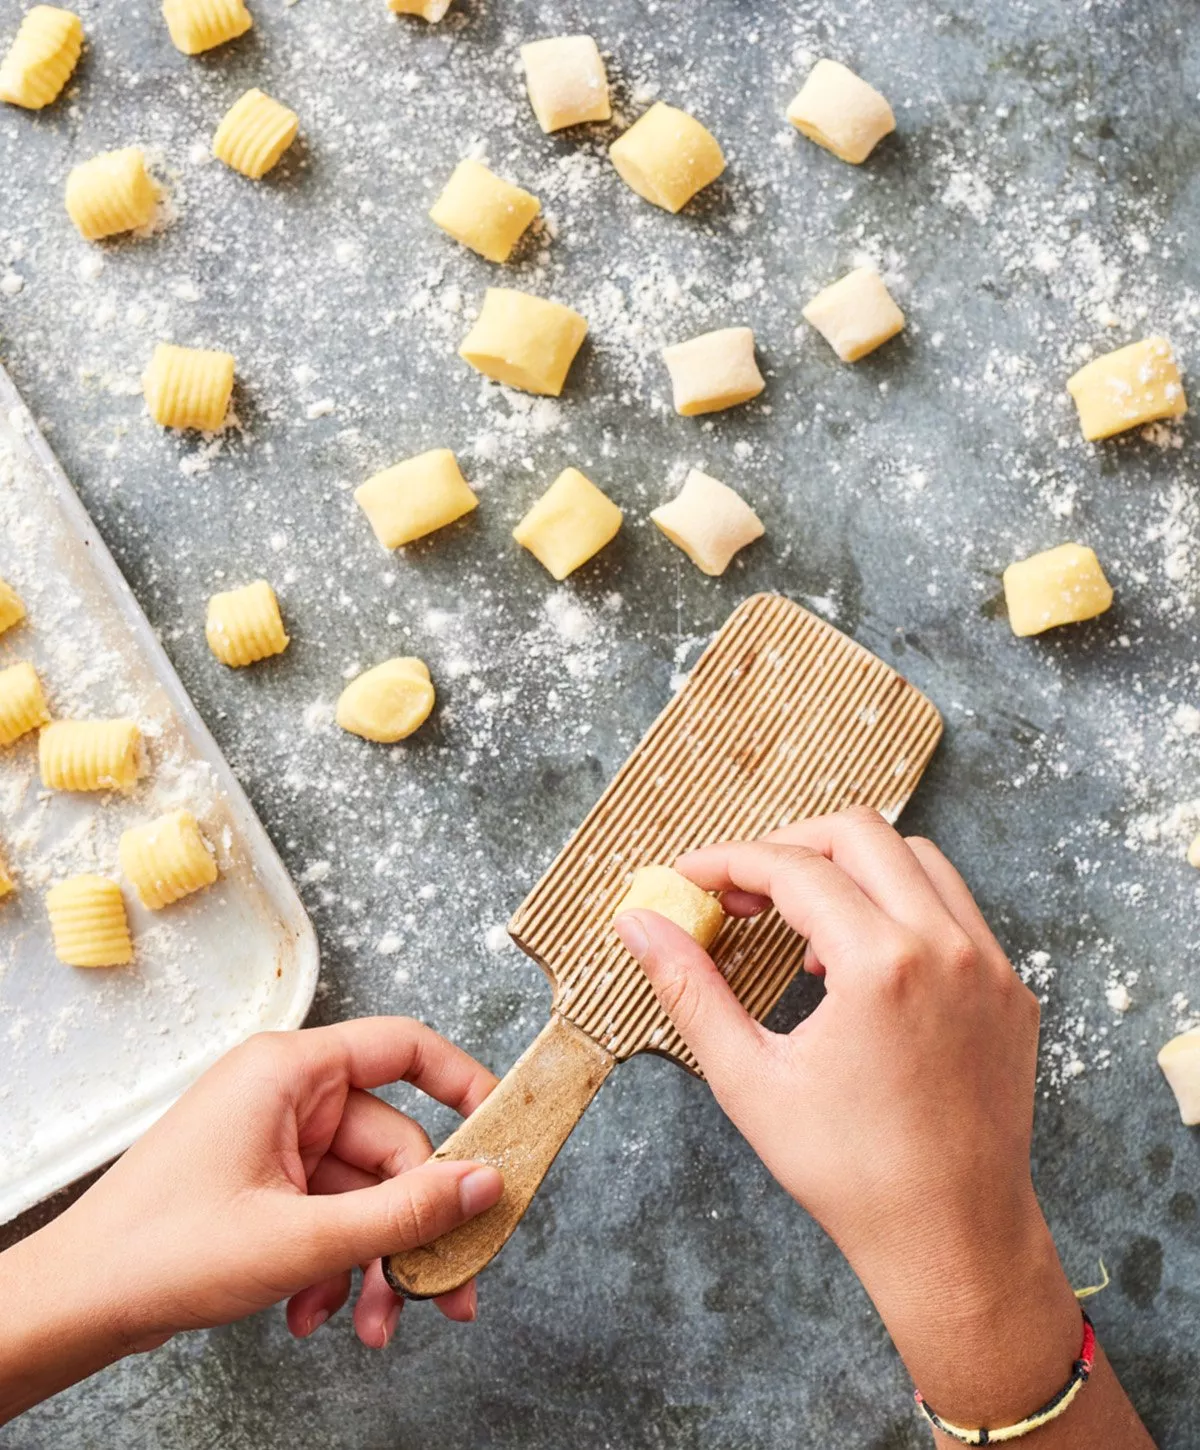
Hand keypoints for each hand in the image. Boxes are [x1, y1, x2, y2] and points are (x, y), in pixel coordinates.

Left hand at [0, 1018, 503, 1422]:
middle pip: (391, 1144)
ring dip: (371, 1260)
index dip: (465, 1084)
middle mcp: (285, 1095)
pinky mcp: (262, 1182)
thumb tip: (485, 1183)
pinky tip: (317, 1313)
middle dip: (412, 1228)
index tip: (504, 1132)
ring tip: (369, 1324)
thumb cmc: (161, 1251)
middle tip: (443, 1292)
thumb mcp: (303, 1237)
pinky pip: (329, 1212)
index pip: (403, 1047)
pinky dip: (334, 1264)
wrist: (76, 1306)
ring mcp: (272, 1140)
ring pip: (362, 1192)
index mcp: (289, 1071)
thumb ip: (405, 1212)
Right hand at [614, 809, 1152, 1445]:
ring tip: (800, 921)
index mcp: (881, 965)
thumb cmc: (849, 1173)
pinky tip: (859, 957)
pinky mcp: (1012, 989)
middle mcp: (946, 947)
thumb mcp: (749, 1079)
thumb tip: (639, 925)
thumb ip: (689, 989)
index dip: (728, 861)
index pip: (793, 867)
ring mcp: (990, 964)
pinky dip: (900, 904)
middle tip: (742, 888)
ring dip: (850, 867)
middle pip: (859, 832)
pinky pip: (954, 908)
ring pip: (916, 858)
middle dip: (789, 845)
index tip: (691, 877)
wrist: (953, 1238)